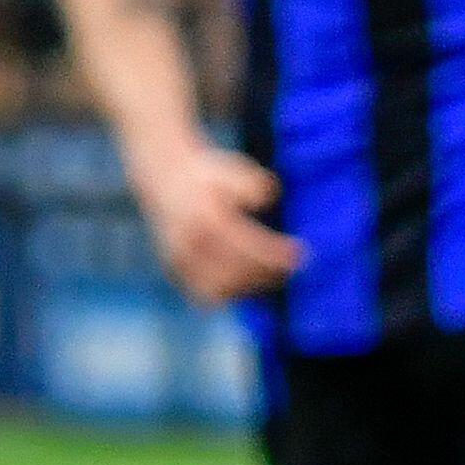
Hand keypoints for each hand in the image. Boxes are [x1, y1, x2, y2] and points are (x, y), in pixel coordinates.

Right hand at [130, 140, 300, 304]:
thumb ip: (251, 183)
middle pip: (236, 272)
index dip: (274, 255)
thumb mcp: (231, 169)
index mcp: (205, 218)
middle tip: (293, 265)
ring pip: (221, 289)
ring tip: (274, 273)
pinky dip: (230, 292)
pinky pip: (206, 295)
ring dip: (252, 285)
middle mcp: (189, 243)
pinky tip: (249, 281)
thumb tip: (267, 198)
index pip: (245, 245)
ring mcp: (180, 261)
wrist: (165, 179)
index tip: (299, 254)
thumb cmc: (208, 177)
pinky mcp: (176, 273)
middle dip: (269, 272)